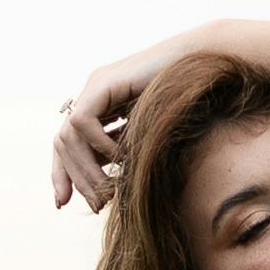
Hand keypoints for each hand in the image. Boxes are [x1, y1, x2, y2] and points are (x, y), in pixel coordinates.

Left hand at [52, 36, 186, 215]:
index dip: (63, 174)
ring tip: (110, 190)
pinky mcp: (103, 82)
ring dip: (86, 170)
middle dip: (75, 179)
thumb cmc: (189, 102)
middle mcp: (92, 95)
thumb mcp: (148, 137)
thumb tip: (108, 191)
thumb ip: (125, 155)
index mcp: (99, 108)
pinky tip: (122, 157)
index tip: (63, 203)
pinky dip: (98, 144)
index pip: (67, 145)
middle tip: (97, 205)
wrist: (206, 64)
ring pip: (68, 136)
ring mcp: (95, 86)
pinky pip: (82, 121)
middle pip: (63, 144)